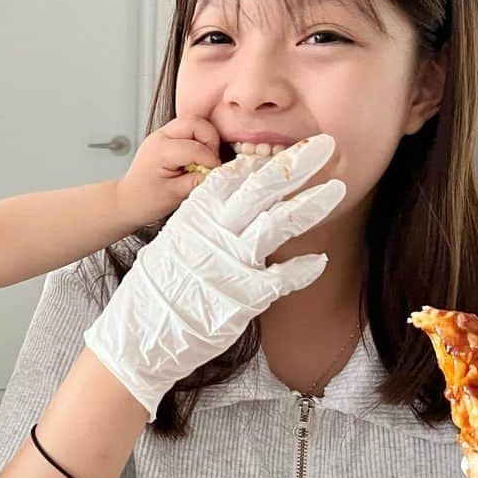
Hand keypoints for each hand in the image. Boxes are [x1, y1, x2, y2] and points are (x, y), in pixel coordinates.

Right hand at [85, 133, 344, 418]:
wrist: (139, 334)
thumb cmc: (157, 290)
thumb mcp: (174, 242)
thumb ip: (201, 222)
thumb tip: (227, 206)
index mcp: (194, 214)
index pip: (233, 176)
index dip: (264, 160)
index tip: (289, 145)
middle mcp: (213, 231)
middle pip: (261, 188)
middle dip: (296, 163)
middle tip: (326, 144)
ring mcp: (230, 261)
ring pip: (278, 223)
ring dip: (311, 204)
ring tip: (338, 189)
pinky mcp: (245, 295)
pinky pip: (284, 277)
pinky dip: (304, 269)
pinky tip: (318, 262)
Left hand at [114, 117, 222, 229]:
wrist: (127, 201)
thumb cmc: (145, 200)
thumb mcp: (174, 195)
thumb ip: (197, 181)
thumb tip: (217, 173)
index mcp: (159, 150)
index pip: (195, 147)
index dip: (211, 160)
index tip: (217, 173)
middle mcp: (159, 137)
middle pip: (195, 123)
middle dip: (210, 140)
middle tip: (213, 161)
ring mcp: (161, 135)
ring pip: (192, 122)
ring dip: (205, 138)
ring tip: (206, 159)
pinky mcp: (165, 138)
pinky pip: (187, 129)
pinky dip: (198, 139)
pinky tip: (197, 157)